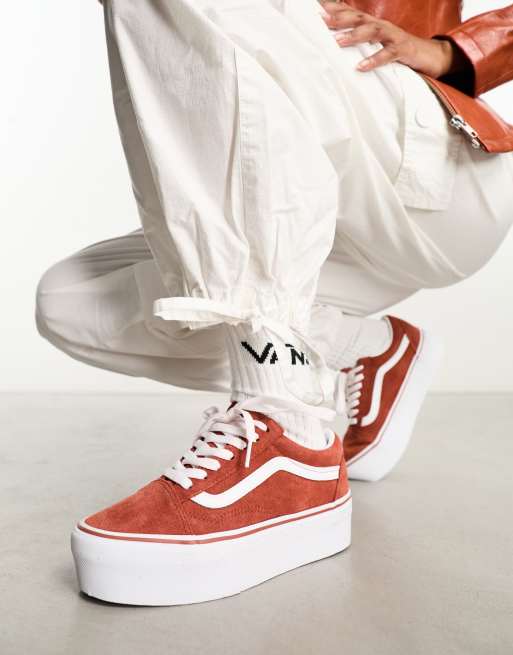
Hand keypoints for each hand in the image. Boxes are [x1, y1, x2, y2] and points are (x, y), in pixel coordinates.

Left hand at [320, 1, 463, 77]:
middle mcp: (381, 26)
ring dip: (354, 36)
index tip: (316, 7)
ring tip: (338, 42)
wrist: (430, 55)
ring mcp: (393, 36)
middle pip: (358, 18)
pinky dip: (374, 60)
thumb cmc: (397, 50)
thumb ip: (359, 42)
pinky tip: (361, 66)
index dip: (335, 8)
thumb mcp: (375, 44)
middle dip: (339, 18)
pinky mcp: (403, 50)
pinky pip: (387, 54)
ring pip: (372, 32)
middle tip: (320, 21)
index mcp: (373, 24)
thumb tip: (336, 44)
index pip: (351, 13)